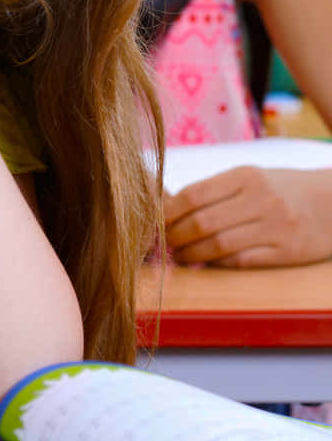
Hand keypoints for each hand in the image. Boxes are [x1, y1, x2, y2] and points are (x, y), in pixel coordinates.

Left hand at [165, 167, 331, 266]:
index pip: (192, 196)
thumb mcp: (250, 178)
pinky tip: (207, 263)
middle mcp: (261, 199)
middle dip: (174, 237)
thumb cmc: (281, 189)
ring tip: (181, 256)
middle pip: (201, 223)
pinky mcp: (288, 251)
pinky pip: (242, 261)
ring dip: (191, 254)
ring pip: (219, 245)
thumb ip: (213, 190)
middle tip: (164, 244)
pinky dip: (218, 264)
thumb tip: (164, 206)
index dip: (166, 213)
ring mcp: (277, 226)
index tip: (153, 223)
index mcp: (246, 176)